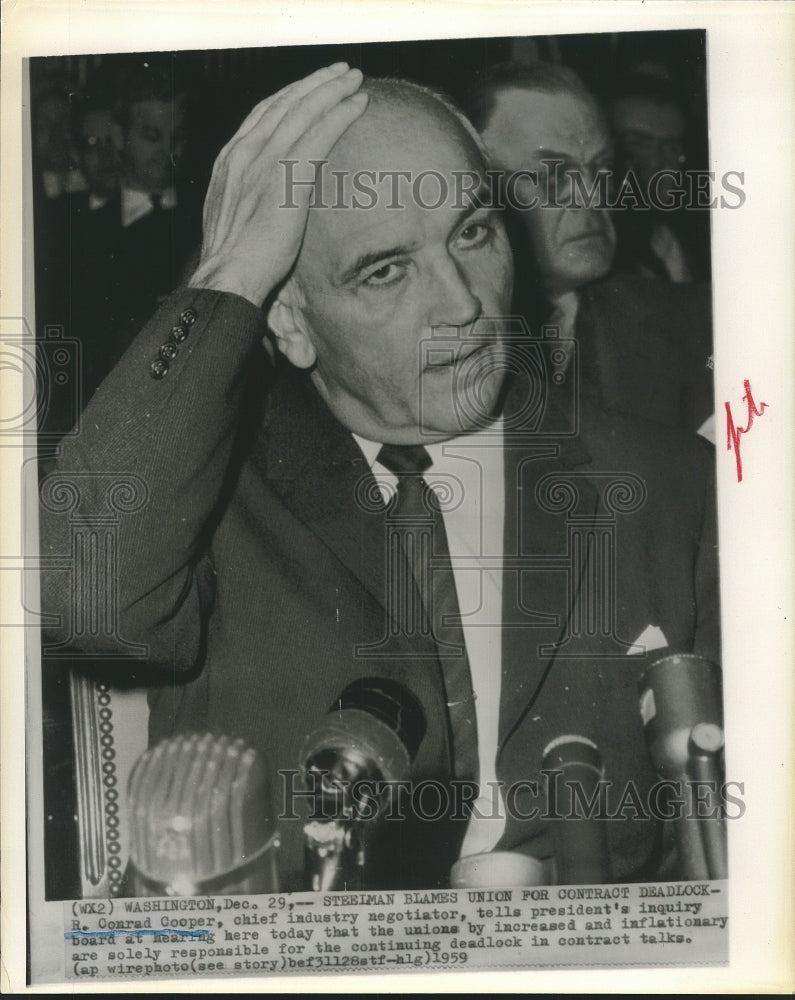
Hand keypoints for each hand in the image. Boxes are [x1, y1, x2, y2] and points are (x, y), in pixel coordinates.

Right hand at [189, 64, 367, 306]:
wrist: (226, 277)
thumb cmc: (233, 263)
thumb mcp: (232, 220)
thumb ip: (247, 198)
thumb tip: (262, 200)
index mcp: (229, 161)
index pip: (263, 114)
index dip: (290, 96)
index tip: (311, 87)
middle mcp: (244, 153)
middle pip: (285, 103)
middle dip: (315, 83)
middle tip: (340, 72)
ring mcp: (264, 162)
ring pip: (303, 111)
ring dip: (332, 90)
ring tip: (354, 80)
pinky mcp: (287, 177)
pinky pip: (319, 134)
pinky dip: (340, 114)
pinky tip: (358, 105)